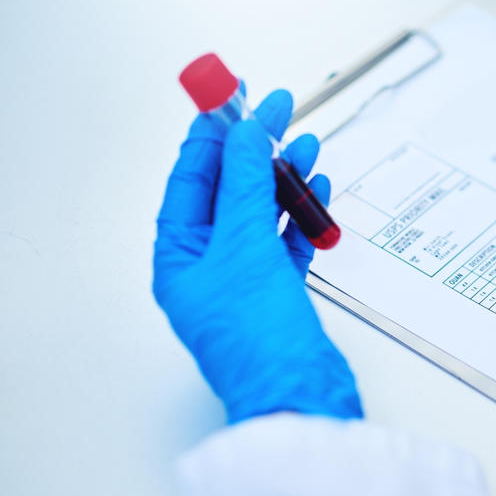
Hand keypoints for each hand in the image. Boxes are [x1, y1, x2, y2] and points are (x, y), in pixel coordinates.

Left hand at [153, 88, 361, 422]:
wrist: (299, 395)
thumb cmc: (257, 341)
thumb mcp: (245, 248)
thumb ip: (245, 186)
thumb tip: (243, 136)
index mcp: (179, 258)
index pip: (192, 180)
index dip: (212, 136)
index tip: (232, 99)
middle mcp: (209, 266)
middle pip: (230, 191)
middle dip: (255, 150)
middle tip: (277, 109)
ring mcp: (246, 278)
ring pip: (264, 212)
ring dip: (285, 177)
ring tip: (306, 144)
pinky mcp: (280, 290)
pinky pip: (288, 239)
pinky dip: (304, 214)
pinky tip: (317, 191)